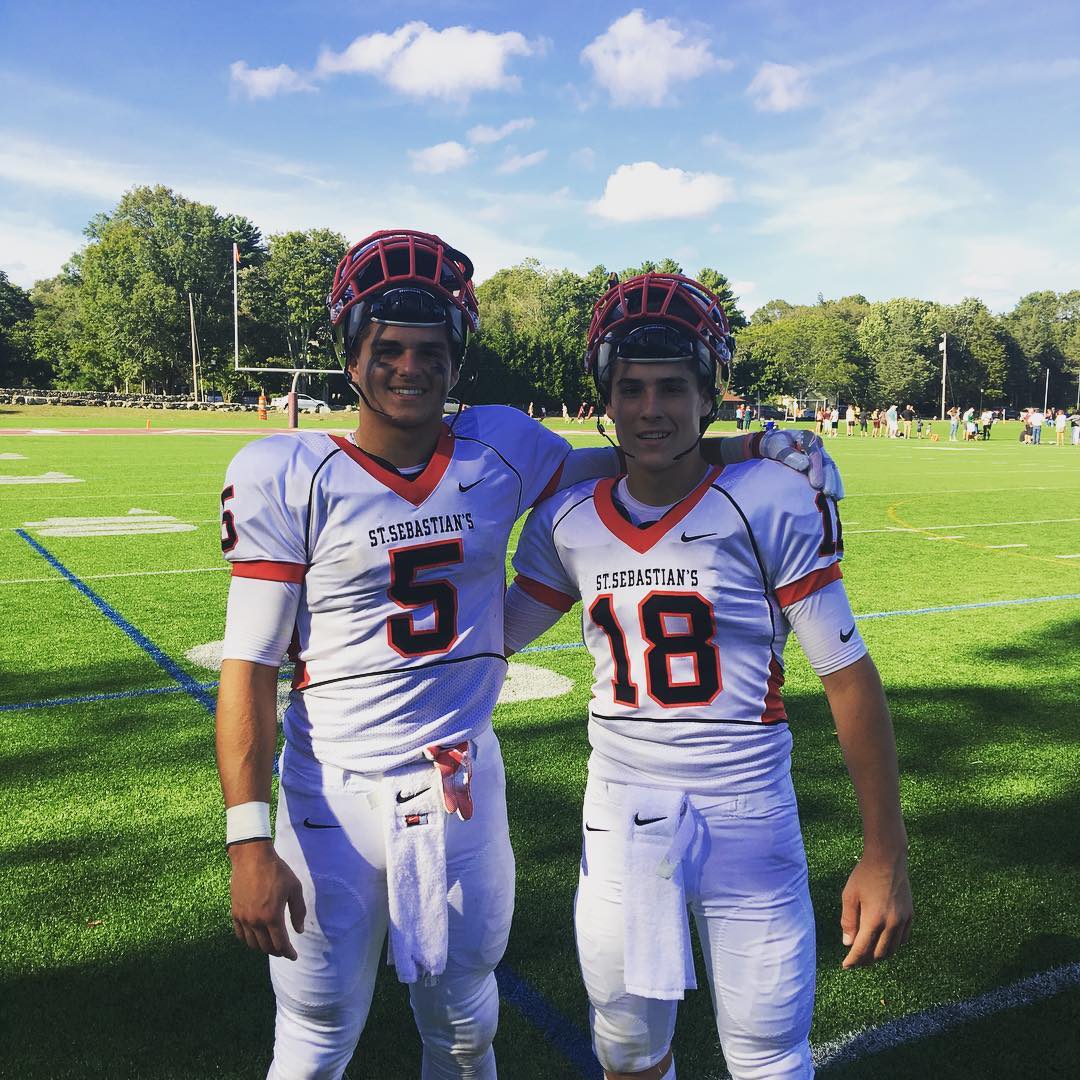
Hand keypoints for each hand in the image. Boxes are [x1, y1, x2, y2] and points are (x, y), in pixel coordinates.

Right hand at [229, 840, 306, 960]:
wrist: (252, 858)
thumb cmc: (277, 871)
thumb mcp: (295, 888)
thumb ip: (298, 911)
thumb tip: (298, 931)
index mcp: (272, 916)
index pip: (280, 943)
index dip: (288, 953)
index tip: (294, 956)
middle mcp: (256, 921)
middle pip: (266, 947)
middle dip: (277, 951)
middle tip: (284, 950)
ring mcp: (243, 918)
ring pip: (252, 944)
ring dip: (263, 948)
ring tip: (272, 945)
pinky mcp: (235, 912)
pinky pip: (240, 934)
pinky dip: (248, 940)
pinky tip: (255, 938)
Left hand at [760, 429, 844, 499]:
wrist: (773, 443)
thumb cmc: (774, 445)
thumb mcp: (777, 448)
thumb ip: (789, 455)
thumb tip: (805, 465)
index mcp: (807, 437)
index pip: (815, 455)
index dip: (817, 470)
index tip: (817, 485)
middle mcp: (817, 444)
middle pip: (827, 462)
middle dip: (829, 478)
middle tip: (829, 493)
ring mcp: (820, 452)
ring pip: (831, 467)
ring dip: (835, 482)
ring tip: (836, 497)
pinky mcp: (820, 461)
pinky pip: (830, 472)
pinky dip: (834, 483)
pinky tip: (837, 495)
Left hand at [839, 851, 912, 967]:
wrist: (888, 859)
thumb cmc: (864, 875)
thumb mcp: (849, 896)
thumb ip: (848, 921)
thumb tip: (848, 944)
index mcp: (874, 919)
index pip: (862, 949)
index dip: (853, 960)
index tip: (845, 966)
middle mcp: (892, 923)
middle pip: (879, 954)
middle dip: (866, 960)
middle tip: (855, 961)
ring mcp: (903, 920)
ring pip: (893, 949)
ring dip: (880, 955)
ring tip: (868, 954)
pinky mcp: (910, 915)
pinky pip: (903, 939)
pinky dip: (893, 946)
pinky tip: (883, 942)